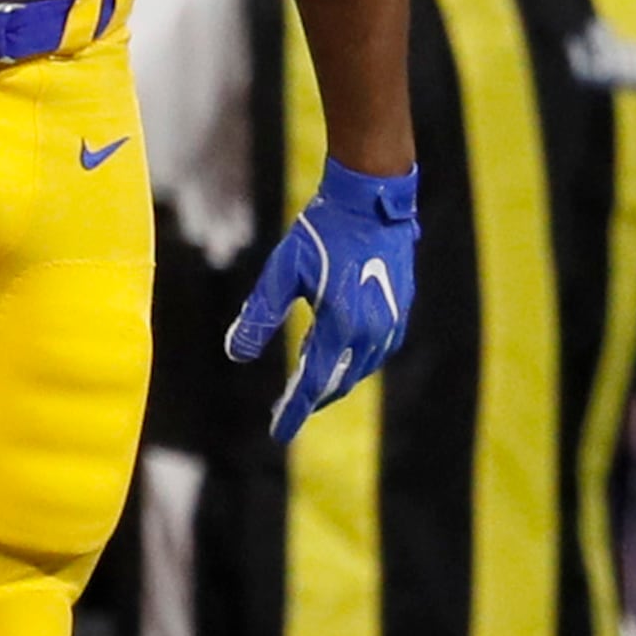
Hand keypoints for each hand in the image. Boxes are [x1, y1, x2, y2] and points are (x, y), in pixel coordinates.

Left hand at [228, 159, 418, 446]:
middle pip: (337, 382)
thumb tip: (235, 353)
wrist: (371, 202)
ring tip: (305, 381)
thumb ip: (259, 315)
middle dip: (311, 399)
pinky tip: (333, 353)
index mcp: (342, 325)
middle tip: (285, 411)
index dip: (294, 411)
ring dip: (331, 380)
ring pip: (357, 369)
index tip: (277, 433)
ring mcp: (391, 324)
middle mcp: (371, 333)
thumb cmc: (322, 232)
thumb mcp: (282, 271)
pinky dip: (350, 361)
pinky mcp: (400, 313)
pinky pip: (373, 352)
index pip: (313, 383)